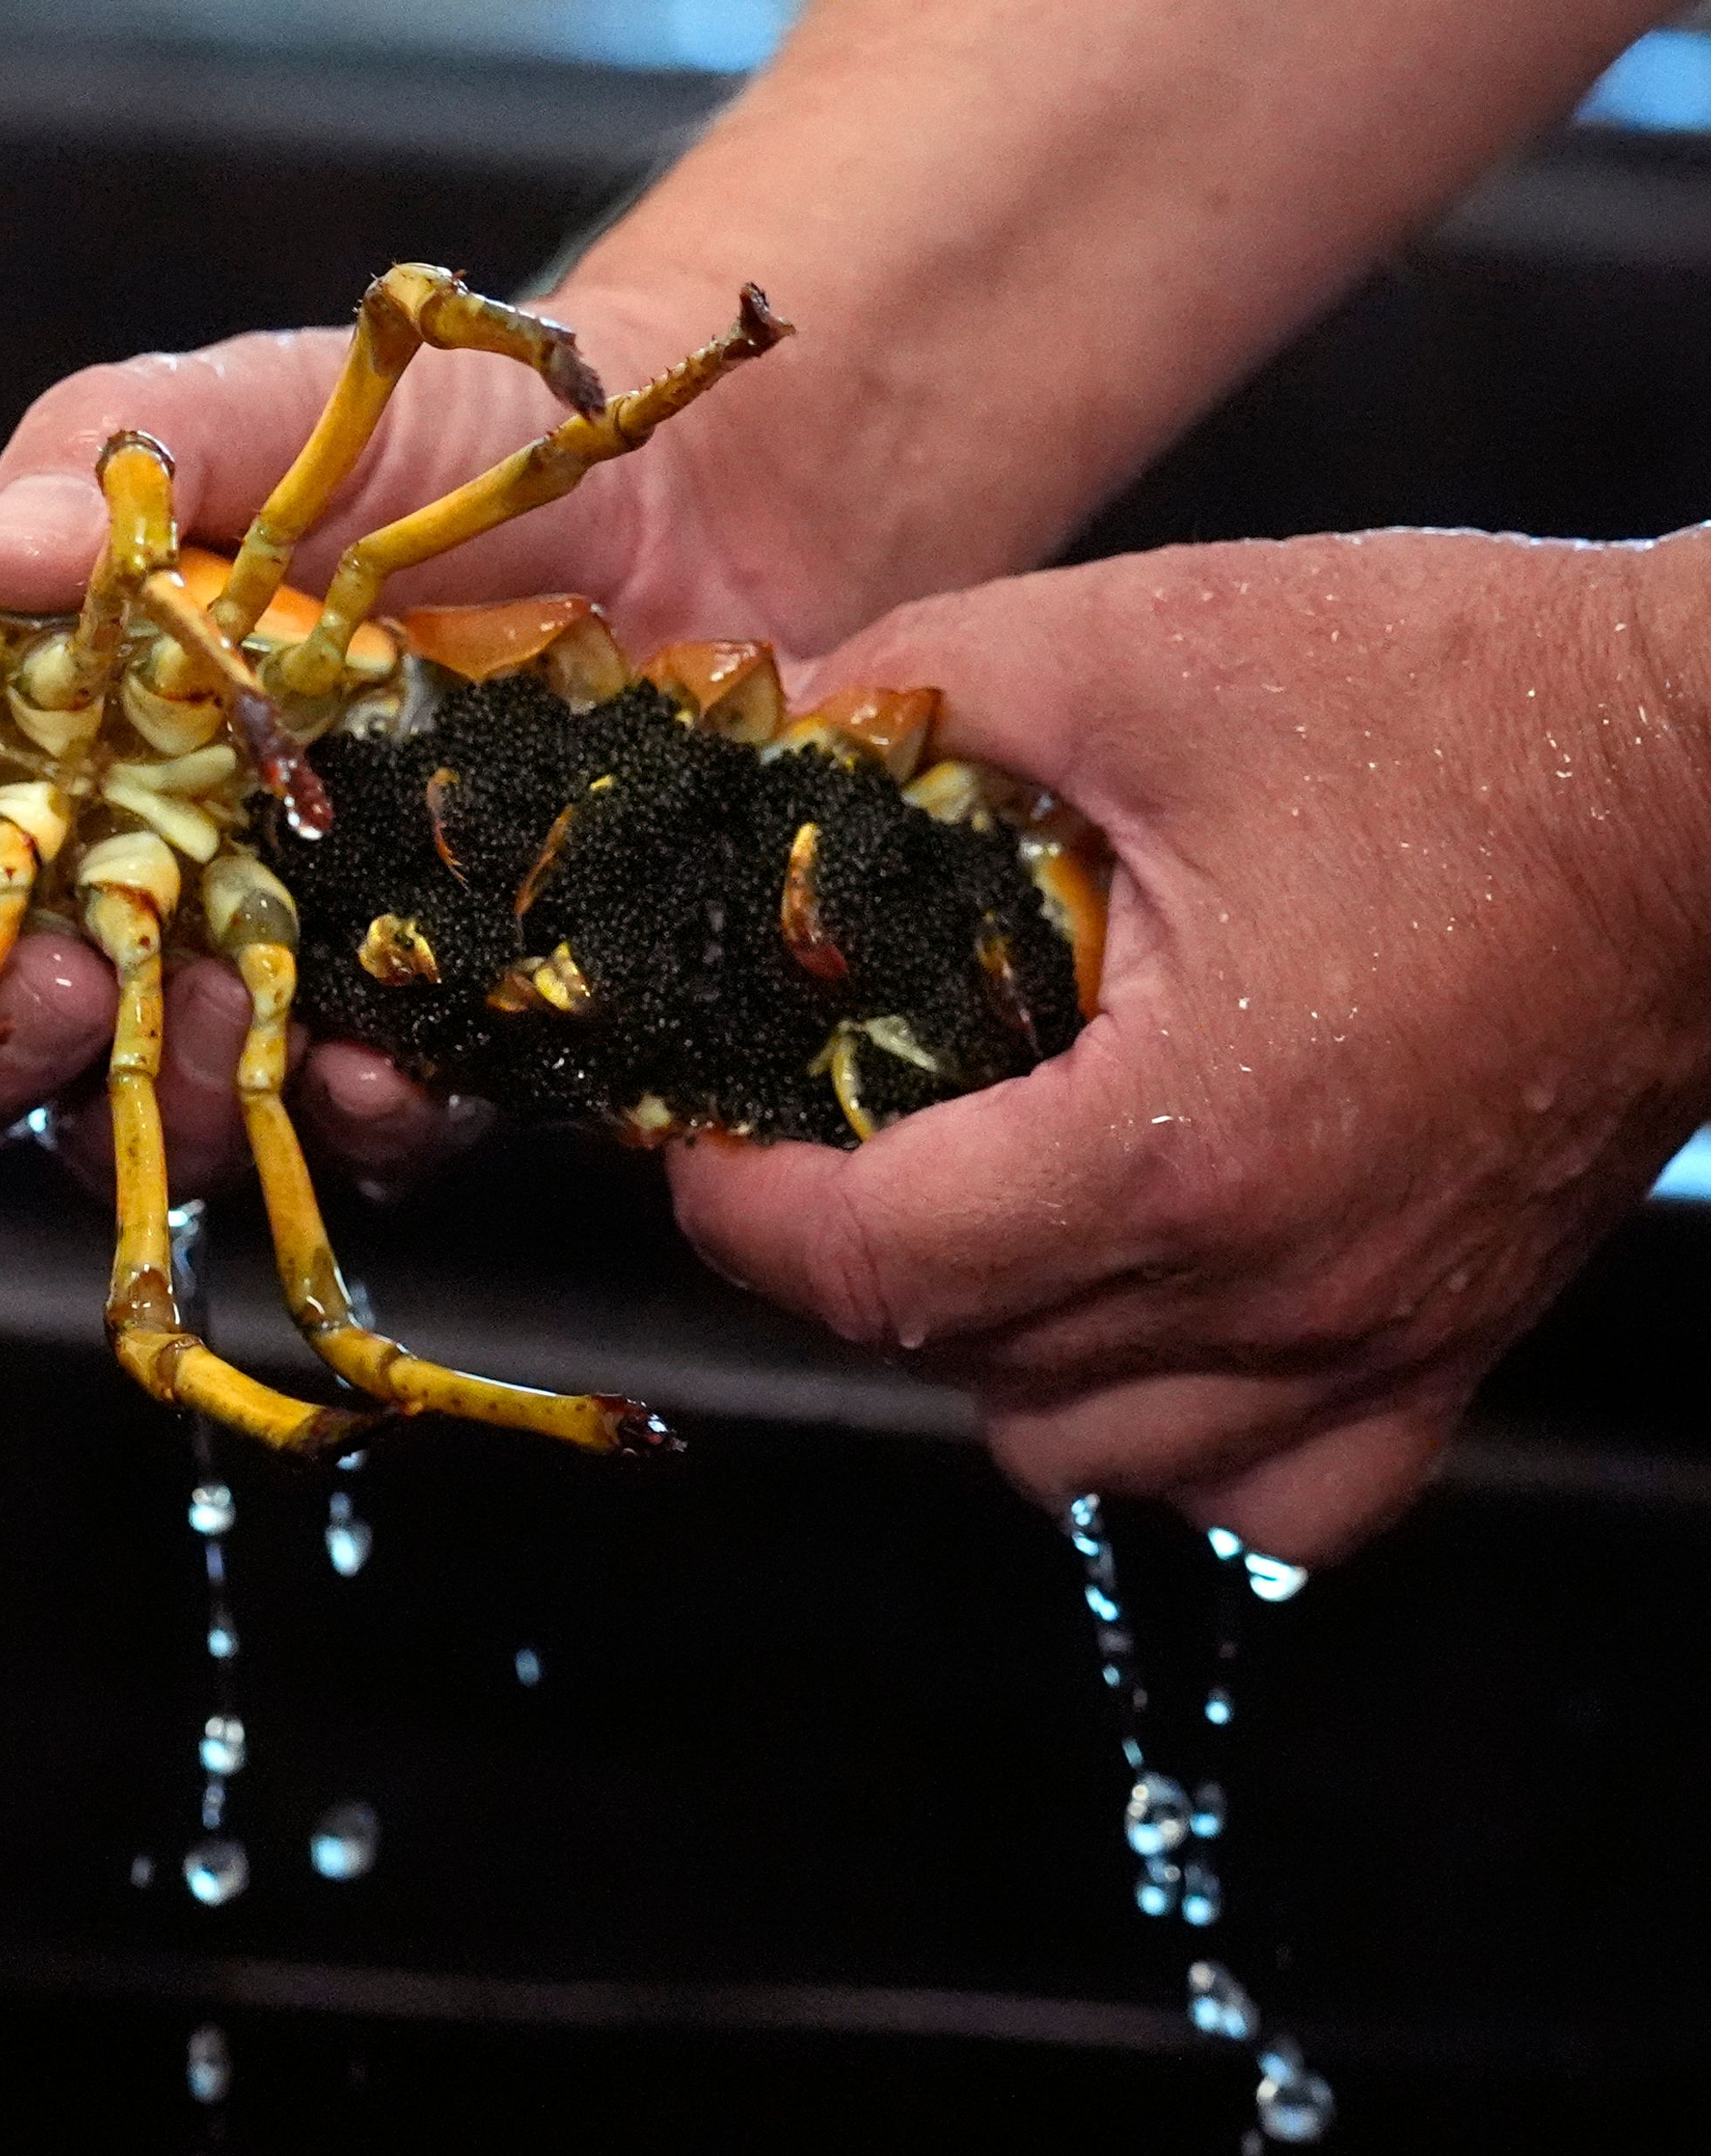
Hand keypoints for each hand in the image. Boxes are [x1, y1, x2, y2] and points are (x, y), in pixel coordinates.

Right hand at [0, 276, 828, 1193]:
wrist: (694, 509)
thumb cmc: (428, 457)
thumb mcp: (252, 413)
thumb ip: (108, 458)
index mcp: (36, 754)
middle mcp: (129, 885)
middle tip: (42, 993)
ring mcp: (269, 969)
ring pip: (155, 1116)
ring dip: (160, 1101)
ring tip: (220, 1027)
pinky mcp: (418, 1023)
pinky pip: (359, 1126)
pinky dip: (358, 1117)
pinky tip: (387, 1066)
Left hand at [670, 528, 1710, 1560]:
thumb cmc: (1469, 703)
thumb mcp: (1150, 643)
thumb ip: (927, 691)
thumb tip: (777, 742)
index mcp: (1175, 1144)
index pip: (870, 1267)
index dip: (739, 1208)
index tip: (700, 1138)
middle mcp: (1275, 1289)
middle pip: (957, 1363)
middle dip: (842, 1259)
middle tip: (822, 1137)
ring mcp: (1378, 1341)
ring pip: (1089, 1454)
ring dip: (993, 1351)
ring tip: (982, 1206)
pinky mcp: (1459, 1346)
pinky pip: (1277, 1497)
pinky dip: (1181, 1438)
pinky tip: (1156, 1314)